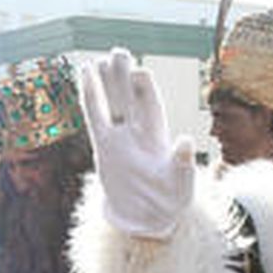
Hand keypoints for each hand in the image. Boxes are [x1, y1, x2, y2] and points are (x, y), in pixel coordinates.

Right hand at [80, 48, 194, 238]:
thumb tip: (186, 140)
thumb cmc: (169, 204)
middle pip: (131, 98)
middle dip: (125, 77)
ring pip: (112, 102)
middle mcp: (140, 132)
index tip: (139, 74)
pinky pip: (95, 116)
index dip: (145, 90)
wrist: (146, 220)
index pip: (151, 106)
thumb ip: (183, 165)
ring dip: (107, 82)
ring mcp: (121, 137)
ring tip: (99, 59)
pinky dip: (90, 95)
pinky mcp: (104, 146)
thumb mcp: (181, 186)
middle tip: (118, 53)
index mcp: (160, 137)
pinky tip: (85, 73)